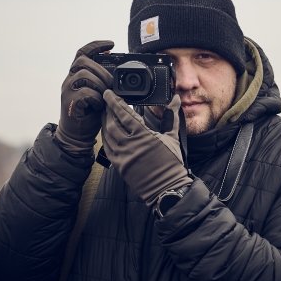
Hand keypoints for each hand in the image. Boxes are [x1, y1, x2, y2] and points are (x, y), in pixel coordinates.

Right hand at [55, 40, 114, 155]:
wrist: (76, 135)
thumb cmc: (89, 114)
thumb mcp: (98, 94)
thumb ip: (103, 83)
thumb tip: (116, 73)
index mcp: (76, 75)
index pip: (82, 52)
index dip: (96, 45)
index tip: (111, 44)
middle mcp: (69, 79)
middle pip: (83, 61)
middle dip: (101, 70)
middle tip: (110, 83)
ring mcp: (67, 90)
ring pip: (84, 75)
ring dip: (99, 84)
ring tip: (105, 95)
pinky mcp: (69, 102)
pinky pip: (85, 92)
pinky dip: (96, 98)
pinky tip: (99, 105)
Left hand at [100, 91, 191, 206]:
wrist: (167, 187)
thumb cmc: (171, 162)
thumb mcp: (172, 136)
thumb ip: (171, 116)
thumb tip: (176, 99)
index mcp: (144, 135)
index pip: (124, 114)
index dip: (114, 102)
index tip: (108, 93)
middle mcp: (130, 144)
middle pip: (112, 123)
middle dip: (107, 111)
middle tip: (106, 102)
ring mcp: (123, 156)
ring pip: (107, 135)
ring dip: (105, 123)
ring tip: (105, 115)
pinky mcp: (119, 166)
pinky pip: (107, 149)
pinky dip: (105, 138)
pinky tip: (107, 133)